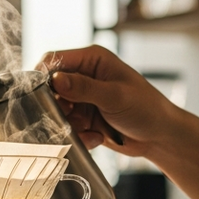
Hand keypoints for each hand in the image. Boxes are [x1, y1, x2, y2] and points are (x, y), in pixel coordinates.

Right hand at [37, 45, 176, 154]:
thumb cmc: (147, 109)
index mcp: (92, 60)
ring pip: (57, 111)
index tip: (39, 95)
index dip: (43, 76)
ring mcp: (83, 99)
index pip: (55, 60)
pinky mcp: (84, 118)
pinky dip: (78, 135)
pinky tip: (97, 137)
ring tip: (89, 131)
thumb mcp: (115, 96)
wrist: (160, 137)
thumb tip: (55, 80)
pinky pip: (67, 127)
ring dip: (68, 125)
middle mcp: (85, 77)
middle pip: (51, 88)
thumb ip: (84, 88)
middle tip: (68, 118)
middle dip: (57, 107)